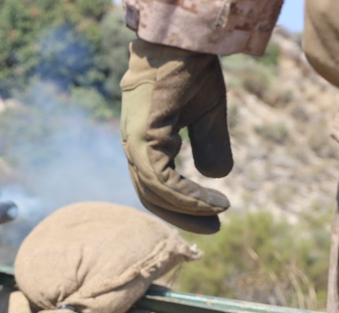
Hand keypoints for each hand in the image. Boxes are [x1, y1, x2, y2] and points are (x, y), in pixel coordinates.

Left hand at [120, 39, 232, 233]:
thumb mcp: (206, 114)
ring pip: (154, 192)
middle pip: (151, 196)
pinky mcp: (141, 138)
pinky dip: (184, 195)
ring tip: (217, 214)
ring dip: (187, 208)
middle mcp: (134, 148)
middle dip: (182, 216)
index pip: (157, 186)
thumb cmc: (188, 71)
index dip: (183, 204)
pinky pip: (159, 179)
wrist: (180, 42)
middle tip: (213, 230)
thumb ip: (209, 144)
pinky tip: (210, 201)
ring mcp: (134, 144)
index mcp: (145, 144)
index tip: (214, 215)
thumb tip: (218, 176)